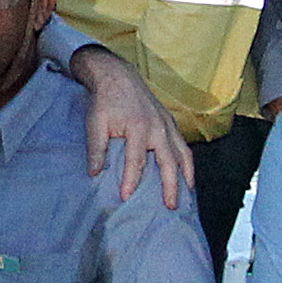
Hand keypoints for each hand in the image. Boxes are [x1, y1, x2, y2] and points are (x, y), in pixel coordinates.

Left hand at [64, 45, 188, 205]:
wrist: (117, 76)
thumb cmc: (105, 101)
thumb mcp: (95, 122)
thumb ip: (96, 148)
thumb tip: (95, 173)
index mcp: (138, 127)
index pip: (136, 161)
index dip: (131, 181)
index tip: (125, 197)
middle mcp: (158, 127)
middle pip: (169, 161)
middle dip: (170, 186)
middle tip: (170, 206)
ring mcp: (167, 124)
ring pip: (183, 154)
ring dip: (186, 175)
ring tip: (186, 195)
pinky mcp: (171, 122)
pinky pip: (183, 145)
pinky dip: (186, 162)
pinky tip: (185, 174)